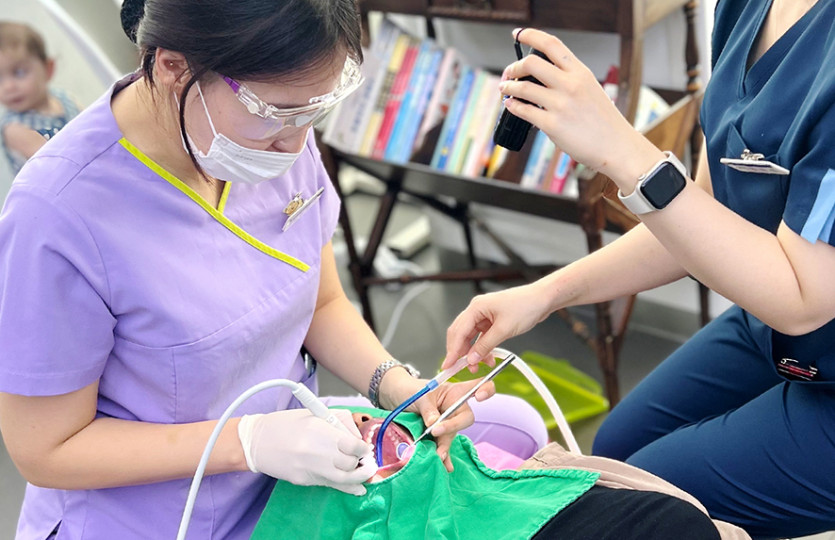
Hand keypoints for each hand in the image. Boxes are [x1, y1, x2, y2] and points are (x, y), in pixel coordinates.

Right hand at [237, 408, 376, 495]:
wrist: (256, 441)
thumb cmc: (286, 424)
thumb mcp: (315, 414)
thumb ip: (340, 423)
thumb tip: (358, 440)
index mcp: (320, 430)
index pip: (354, 446)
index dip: (363, 449)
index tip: (364, 448)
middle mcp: (316, 451)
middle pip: (351, 463)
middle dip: (361, 462)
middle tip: (365, 459)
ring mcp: (310, 469)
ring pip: (345, 478)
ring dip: (359, 476)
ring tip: (366, 472)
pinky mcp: (304, 480)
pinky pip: (331, 485)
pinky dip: (347, 488)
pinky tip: (358, 489)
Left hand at [377, 369, 496, 471]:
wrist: (397, 399)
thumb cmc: (411, 390)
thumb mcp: (420, 396)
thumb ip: (429, 409)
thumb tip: (434, 423)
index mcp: (455, 391)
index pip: (477, 387)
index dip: (485, 390)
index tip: (478, 396)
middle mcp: (456, 407)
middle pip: (465, 418)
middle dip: (453, 426)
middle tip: (436, 431)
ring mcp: (449, 422)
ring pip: (452, 435)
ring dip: (445, 444)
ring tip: (438, 454)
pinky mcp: (440, 435)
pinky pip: (444, 445)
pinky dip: (444, 455)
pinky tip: (445, 465)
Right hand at [444, 282, 552, 370]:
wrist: (542, 299)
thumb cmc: (526, 306)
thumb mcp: (504, 329)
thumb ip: (485, 345)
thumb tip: (471, 358)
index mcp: (476, 307)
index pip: (458, 331)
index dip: (452, 350)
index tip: (448, 364)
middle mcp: (477, 310)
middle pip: (461, 334)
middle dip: (460, 352)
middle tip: (458, 368)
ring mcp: (485, 316)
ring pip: (471, 337)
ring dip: (473, 352)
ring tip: (478, 366)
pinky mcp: (492, 321)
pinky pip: (482, 337)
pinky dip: (483, 348)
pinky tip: (488, 358)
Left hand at [498, 28, 658, 186]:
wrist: (617, 146)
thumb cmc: (604, 121)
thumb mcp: (591, 89)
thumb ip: (569, 79)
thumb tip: (540, 77)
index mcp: (580, 72)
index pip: (551, 44)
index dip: (530, 35)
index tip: (518, 34)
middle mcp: (570, 84)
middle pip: (531, 62)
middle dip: (514, 66)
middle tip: (509, 73)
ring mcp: (561, 105)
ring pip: (523, 87)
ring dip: (508, 86)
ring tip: (505, 88)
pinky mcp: (553, 125)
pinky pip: (524, 111)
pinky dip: (513, 105)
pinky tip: (510, 105)